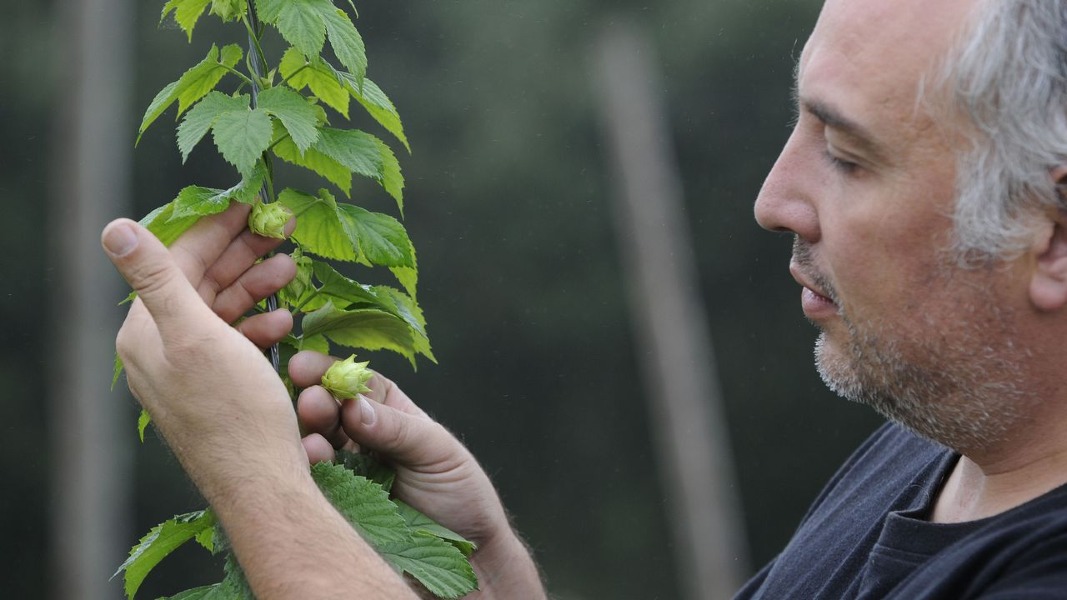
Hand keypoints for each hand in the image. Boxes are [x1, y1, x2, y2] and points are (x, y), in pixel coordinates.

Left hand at [104, 203, 300, 496]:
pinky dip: (259, 326)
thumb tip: (111, 226)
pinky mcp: (216, 389)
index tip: (256, 205)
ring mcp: (189, 371)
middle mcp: (160, 348)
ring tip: (292, 272)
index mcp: (146, 331)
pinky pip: (234, 343)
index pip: (178, 262)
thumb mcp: (196, 336)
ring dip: (257, 287)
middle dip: (243, 254)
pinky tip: (286, 323)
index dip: (217, 229)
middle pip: (201, 283)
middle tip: (284, 232)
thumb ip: (156, 278)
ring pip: (222, 310)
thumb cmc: (234, 411)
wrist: (263, 484)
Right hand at [291, 352, 545, 597]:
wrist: (469, 554)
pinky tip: (309, 464)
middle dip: (315, 402)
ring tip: (312, 441)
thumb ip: (398, 429)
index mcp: (387, 412)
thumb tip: (356, 406)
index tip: (305, 366)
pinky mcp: (335, 506)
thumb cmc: (461, 494)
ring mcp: (345, 471)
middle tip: (310, 402)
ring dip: (307, 437)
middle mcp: (359, 437)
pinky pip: (314, 485)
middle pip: (328, 411)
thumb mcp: (438, 450)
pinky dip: (306, 473)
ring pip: (314, 446)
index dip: (330, 372)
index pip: (354, 382)